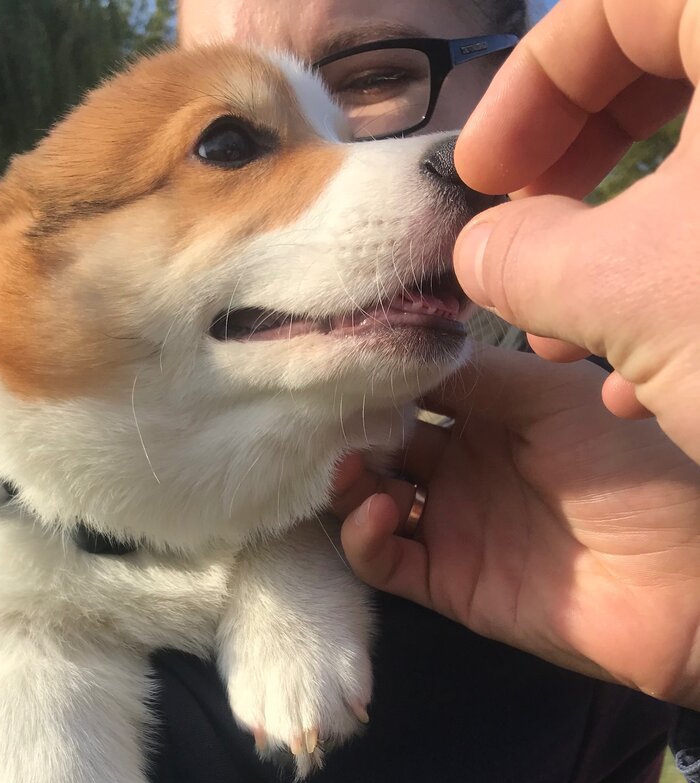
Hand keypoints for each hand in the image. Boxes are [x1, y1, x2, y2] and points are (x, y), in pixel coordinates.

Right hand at [334, 349, 699, 708]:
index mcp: (494, 411)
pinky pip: (384, 559)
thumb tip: (396, 339)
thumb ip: (474, 370)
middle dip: (347, 429)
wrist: (679, 582)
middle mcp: (466, 464)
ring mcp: (455, 523)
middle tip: (316, 417)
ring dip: (346, 482)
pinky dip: (365, 537)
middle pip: (382, 442)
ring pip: (370, 499)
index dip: (374, 373)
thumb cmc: (633, 472)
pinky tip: (378, 511)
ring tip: (342, 466)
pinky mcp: (448, 581)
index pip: (413, 386)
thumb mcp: (551, 398)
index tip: (333, 358)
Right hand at [452, 0, 699, 462]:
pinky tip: (655, 379)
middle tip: (525, 247)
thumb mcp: (625, 291)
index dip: (526, 94)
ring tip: (571, 342)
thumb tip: (478, 246)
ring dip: (628, 251)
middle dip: (578, 176)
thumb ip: (521, 255)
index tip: (481, 182)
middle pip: (671, 70)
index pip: (613, 5)